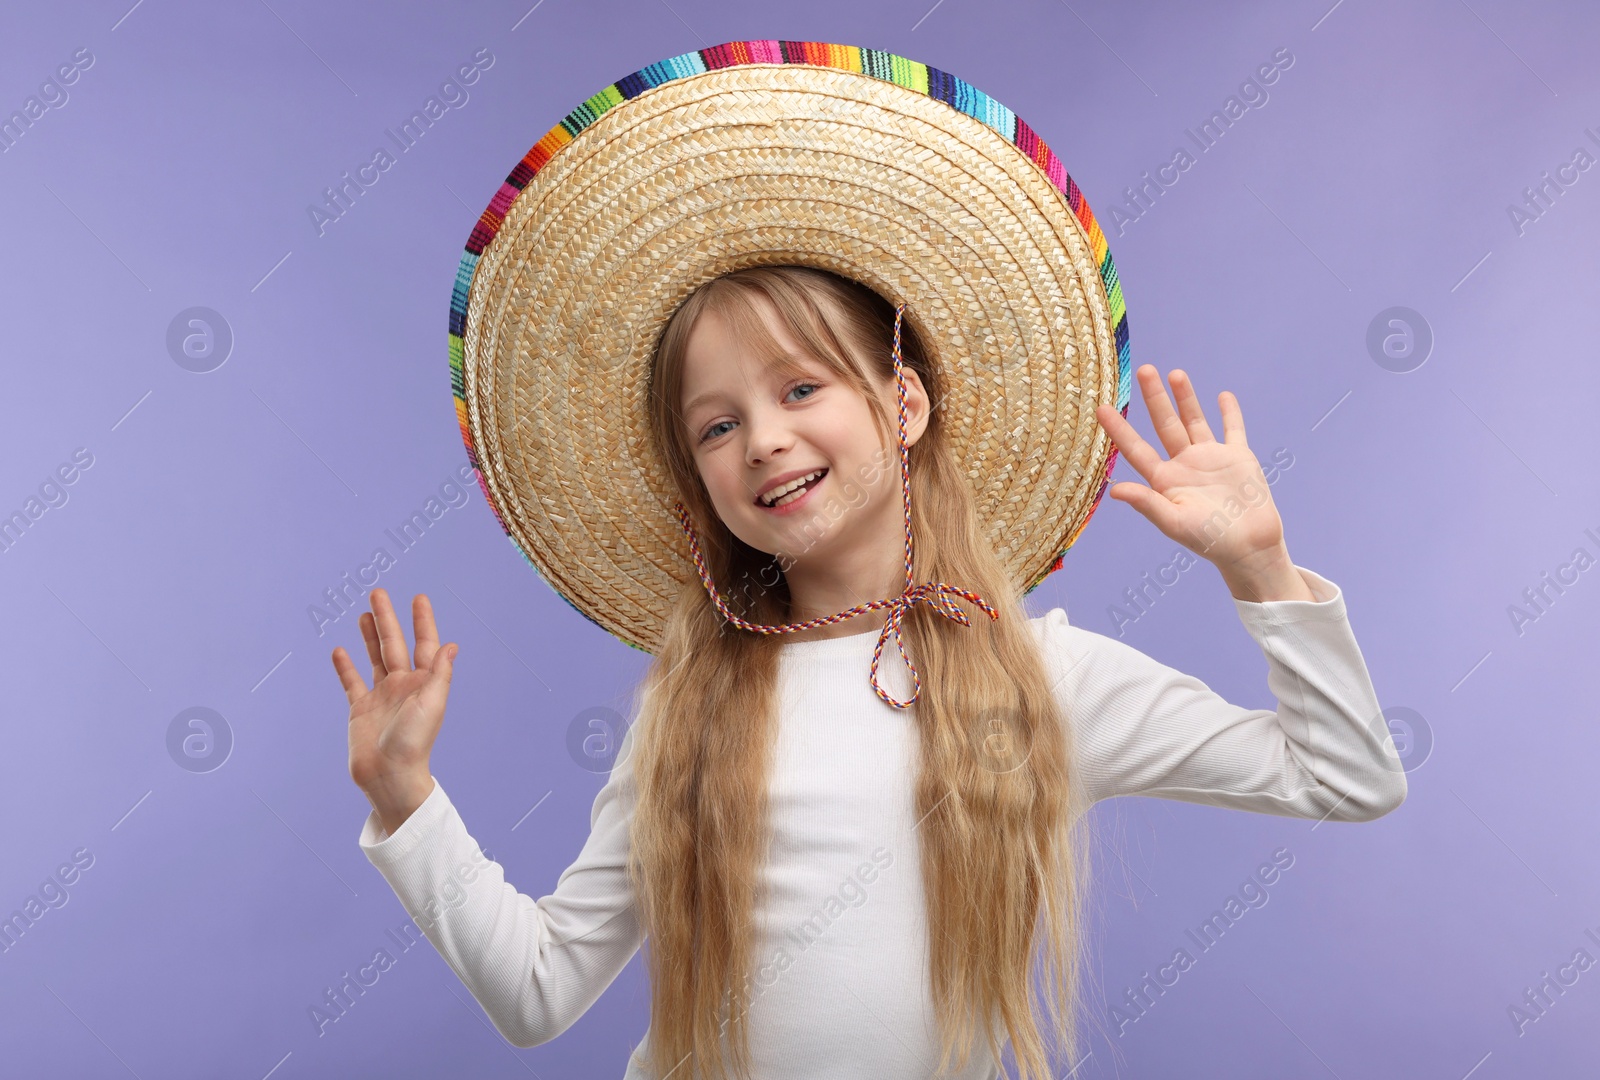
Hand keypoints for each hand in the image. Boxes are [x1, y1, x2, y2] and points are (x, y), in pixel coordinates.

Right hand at [331, 589, 457, 834]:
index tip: (418, 598)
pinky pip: (352, 683)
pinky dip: (345, 667)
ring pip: (374, 658)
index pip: (425, 644)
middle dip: (388, 619)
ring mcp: (381, 697)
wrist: (389, 776)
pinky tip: (339, 650)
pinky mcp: (361, 710)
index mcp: (424, 683)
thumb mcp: (431, 704)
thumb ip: (439, 673)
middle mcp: (403, 686)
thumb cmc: (414, 743)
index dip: (423, 621)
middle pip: (394, 644)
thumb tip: (452, 644)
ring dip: (369, 636)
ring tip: (364, 614)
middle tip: (378, 592)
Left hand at [1094, 365, 1312, 602]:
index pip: (1136, 449)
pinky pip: (1233, 429)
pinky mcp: (1238, 458)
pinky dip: (1230, 413)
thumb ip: (1147, 504)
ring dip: (1185, 398)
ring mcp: (1211, 459)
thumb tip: (1115, 490)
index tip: (1102, 408)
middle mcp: (1184, 465)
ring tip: (1174, 373)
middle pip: (1165, 425)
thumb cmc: (1209, 540)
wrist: (1250, 547)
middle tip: (1145, 370)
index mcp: (1165, 481)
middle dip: (1154, 398)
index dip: (1119, 430)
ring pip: (1194, 421)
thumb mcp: (1175, 523)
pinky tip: (1223, 395)